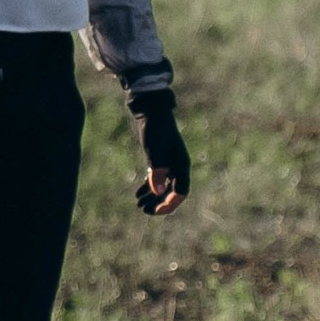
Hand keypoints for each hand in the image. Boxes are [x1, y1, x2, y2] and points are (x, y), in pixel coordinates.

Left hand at [129, 86, 189, 214]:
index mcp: (181, 165)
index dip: (169, 204)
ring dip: (152, 197)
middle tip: (143, 210)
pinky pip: (156, 178)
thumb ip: (157, 172)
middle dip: (158, 203)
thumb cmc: (155, 129)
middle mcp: (177, 165)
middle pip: (171, 192)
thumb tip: (156, 192)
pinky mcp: (158, 158)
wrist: (150, 110)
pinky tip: (138, 193)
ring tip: (138, 204)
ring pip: (163, 186)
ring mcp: (168, 162)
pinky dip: (148, 186)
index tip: (155, 211)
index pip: (180, 192)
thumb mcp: (155, 151)